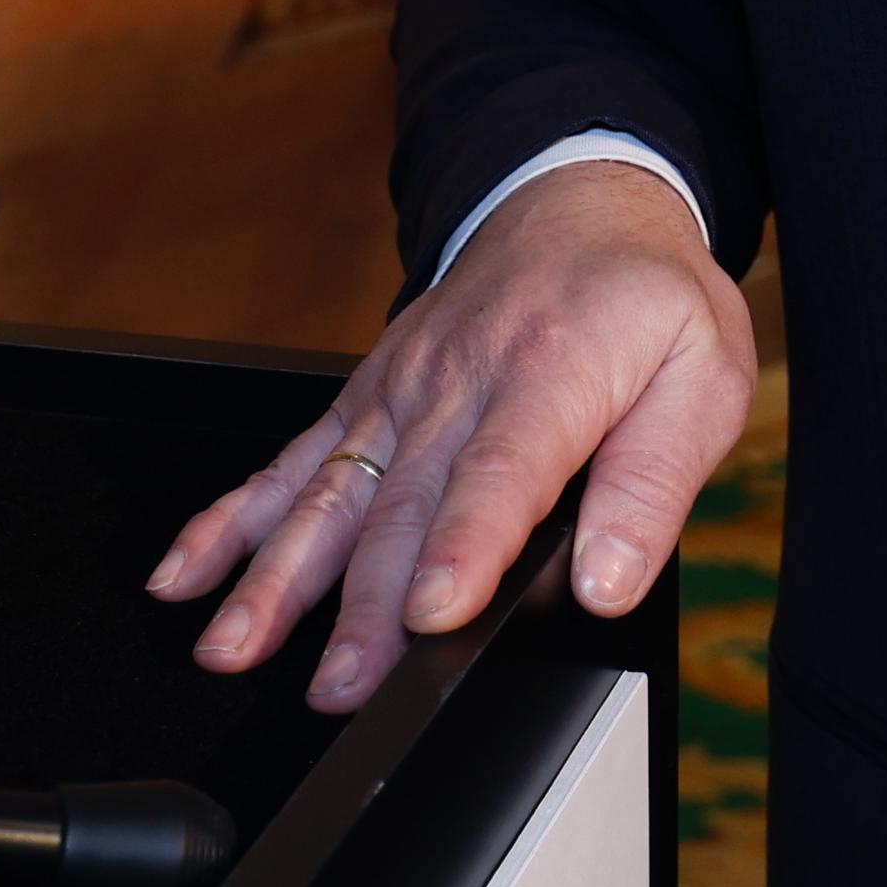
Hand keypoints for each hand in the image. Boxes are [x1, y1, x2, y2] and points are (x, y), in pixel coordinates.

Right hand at [145, 162, 753, 711]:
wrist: (577, 199)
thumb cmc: (645, 297)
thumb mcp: (701, 377)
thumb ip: (655, 483)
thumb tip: (609, 580)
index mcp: (550, 373)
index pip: (500, 470)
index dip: (463, 547)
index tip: (433, 614)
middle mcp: (456, 380)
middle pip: (403, 504)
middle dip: (362, 604)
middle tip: (342, 688)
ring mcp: (399, 390)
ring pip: (330, 492)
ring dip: (276, 577)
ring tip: (235, 647)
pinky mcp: (365, 399)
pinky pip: (290, 461)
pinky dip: (230, 519)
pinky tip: (185, 573)